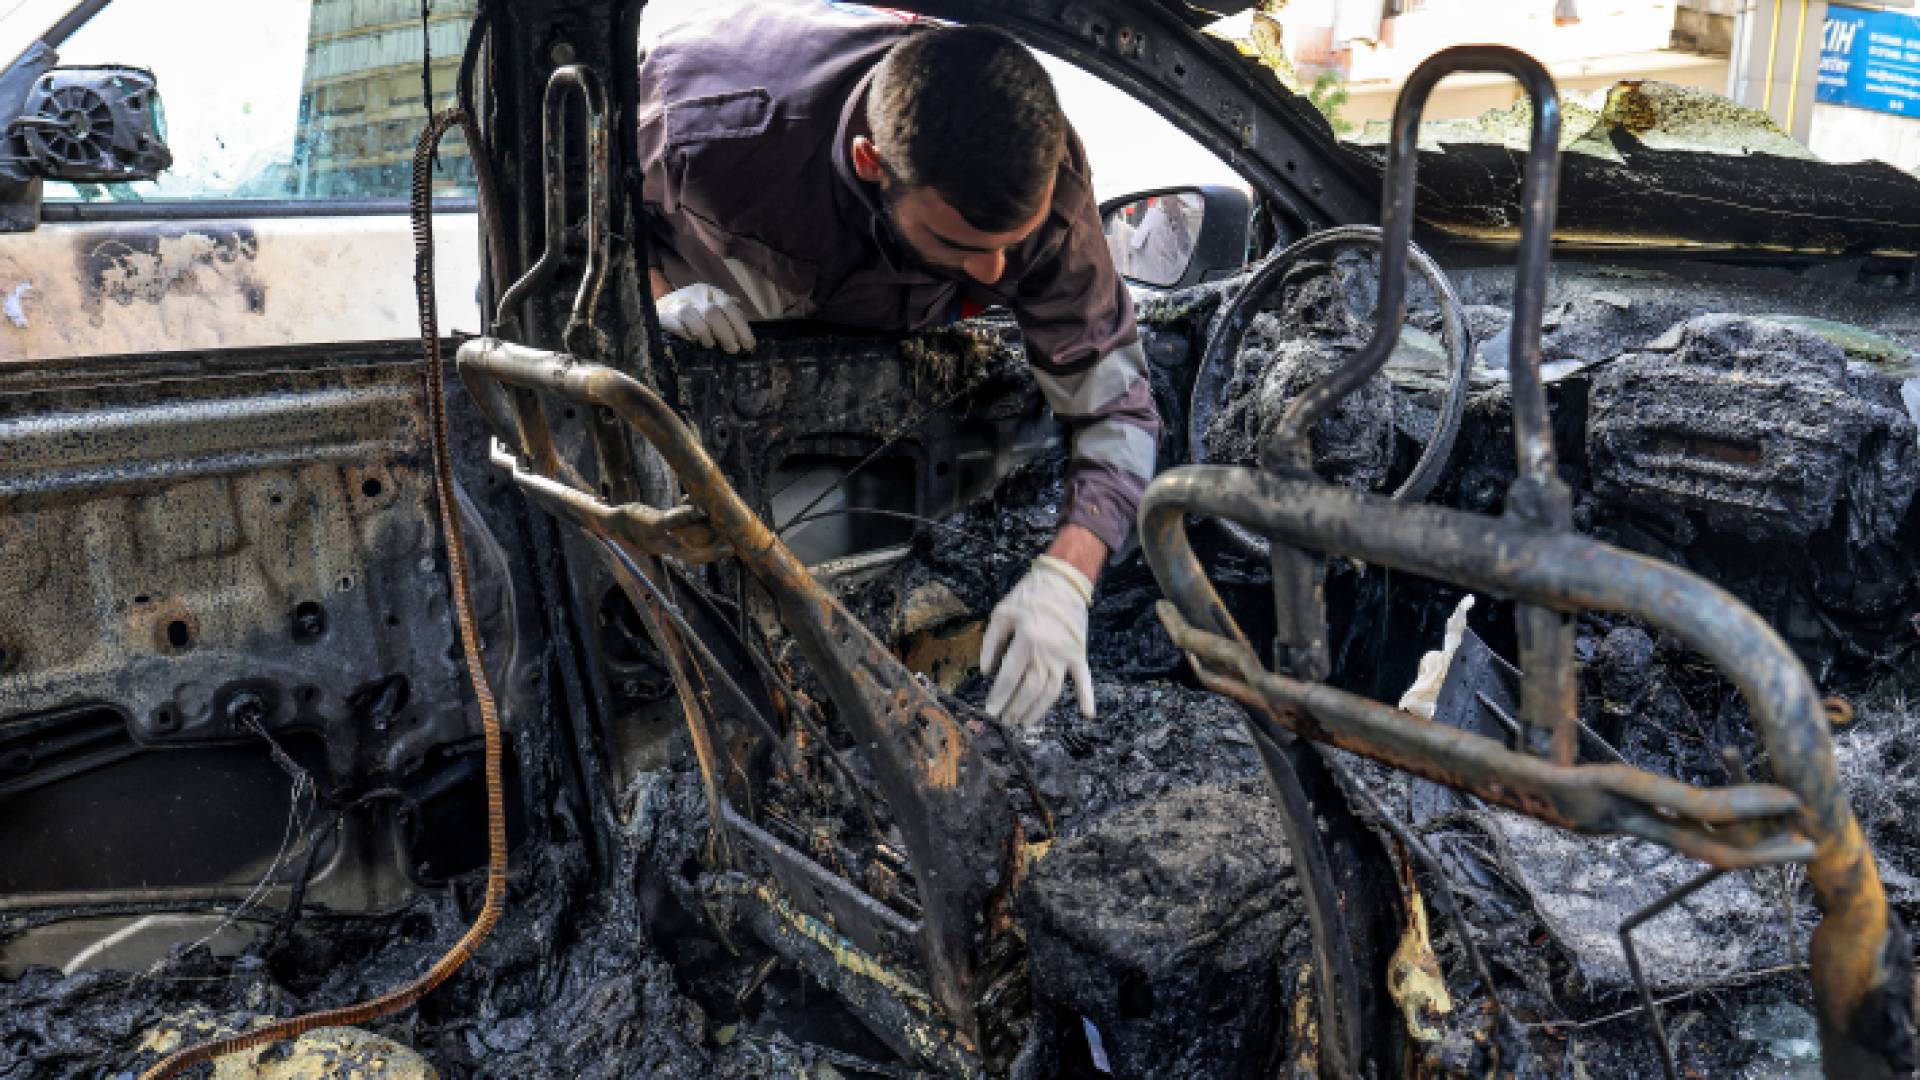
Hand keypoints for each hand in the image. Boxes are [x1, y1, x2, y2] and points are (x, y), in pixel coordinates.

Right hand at [656, 283, 755, 353]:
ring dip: (704, 333)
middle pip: (712, 312)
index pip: (729, 306)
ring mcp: (676, 303)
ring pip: (690, 315)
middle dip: (726, 333)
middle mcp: (694, 294)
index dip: (741, 327)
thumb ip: (728, 315)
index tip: (749, 345)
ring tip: (710, 345)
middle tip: (733, 349)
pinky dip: (684, 332)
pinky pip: (673, 322)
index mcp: (711, 292)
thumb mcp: (712, 308)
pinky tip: (691, 340)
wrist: (662, 307)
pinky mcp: (662, 314)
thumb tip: (746, 332)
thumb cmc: (694, 312)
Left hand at [980, 555, 1096, 730]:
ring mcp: (1066, 655)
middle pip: (1030, 689)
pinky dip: (1087, 696)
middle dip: (1015, 708)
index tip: (990, 710)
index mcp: (1026, 639)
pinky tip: (1087, 714)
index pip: (1009, 676)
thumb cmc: (1029, 596)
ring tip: (1025, 723)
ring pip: (1052, 691)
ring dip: (1038, 710)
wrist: (1063, 580)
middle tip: (1005, 721)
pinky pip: (1084, 679)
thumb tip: (986, 672)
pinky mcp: (1079, 655)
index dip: (999, 696)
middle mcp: (1047, 651)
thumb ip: (991, 643)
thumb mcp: (1002, 613)